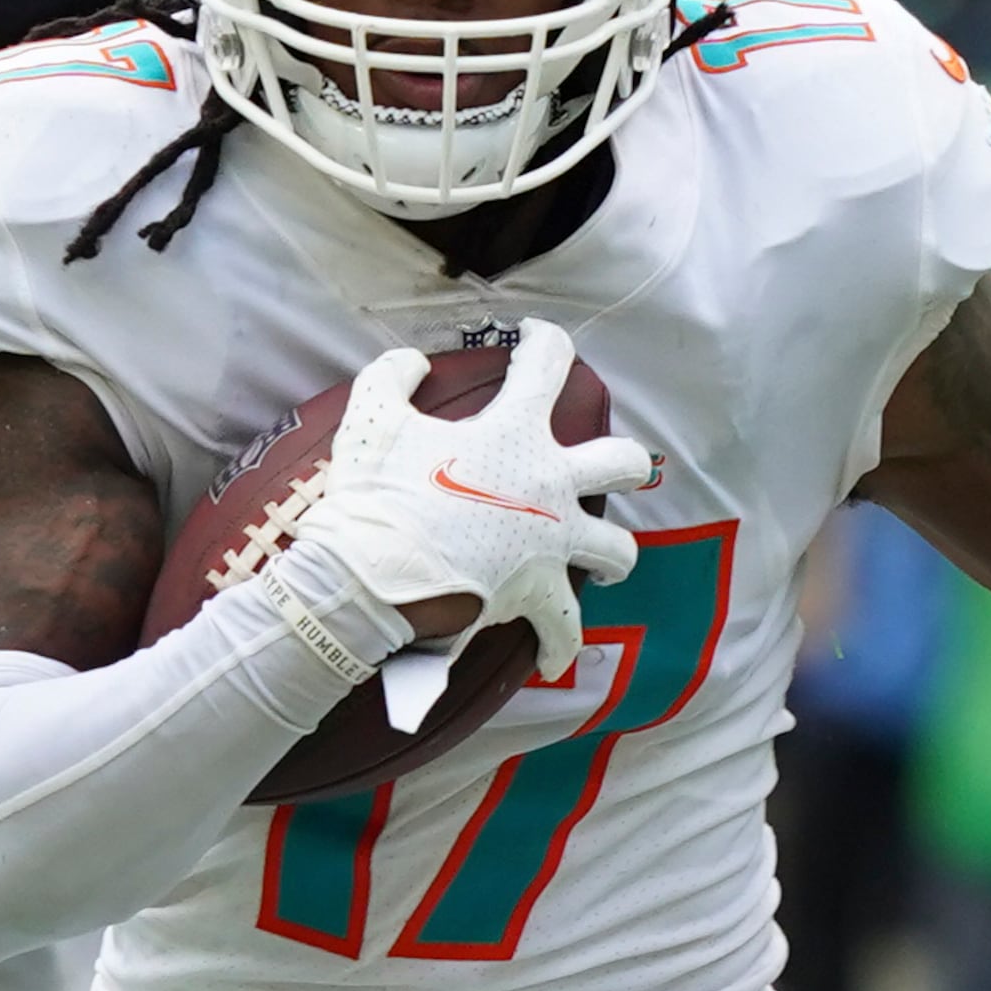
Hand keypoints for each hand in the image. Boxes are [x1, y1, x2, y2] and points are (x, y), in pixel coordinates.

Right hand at [291, 320, 651, 678]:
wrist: (372, 576)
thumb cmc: (375, 495)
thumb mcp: (370, 418)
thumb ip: (393, 377)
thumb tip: (413, 362)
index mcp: (514, 434)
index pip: (549, 365)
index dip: (545, 342)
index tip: (536, 341)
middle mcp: (550, 486)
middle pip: (621, 462)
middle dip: (619, 462)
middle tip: (601, 467)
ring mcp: (552, 544)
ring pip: (617, 550)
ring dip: (611, 555)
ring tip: (601, 561)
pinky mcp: (539, 596)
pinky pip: (567, 628)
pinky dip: (560, 641)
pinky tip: (555, 649)